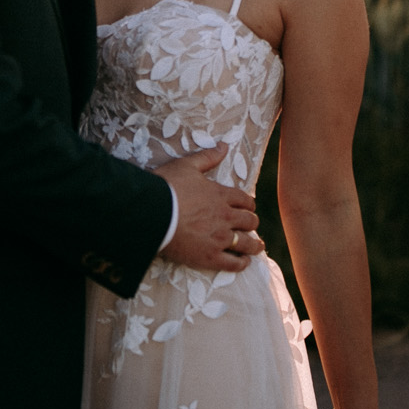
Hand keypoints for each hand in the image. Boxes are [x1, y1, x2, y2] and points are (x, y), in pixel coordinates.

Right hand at [154, 147, 264, 272]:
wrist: (151, 213)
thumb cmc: (166, 186)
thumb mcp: (187, 166)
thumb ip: (208, 157)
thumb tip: (224, 145)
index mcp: (221, 195)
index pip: (245, 200)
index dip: (248, 204)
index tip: (247, 207)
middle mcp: (225, 217)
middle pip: (249, 221)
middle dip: (252, 222)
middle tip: (250, 225)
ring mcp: (219, 238)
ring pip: (246, 243)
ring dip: (255, 244)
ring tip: (257, 246)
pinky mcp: (209, 257)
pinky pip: (233, 263)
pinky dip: (241, 263)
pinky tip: (243, 262)